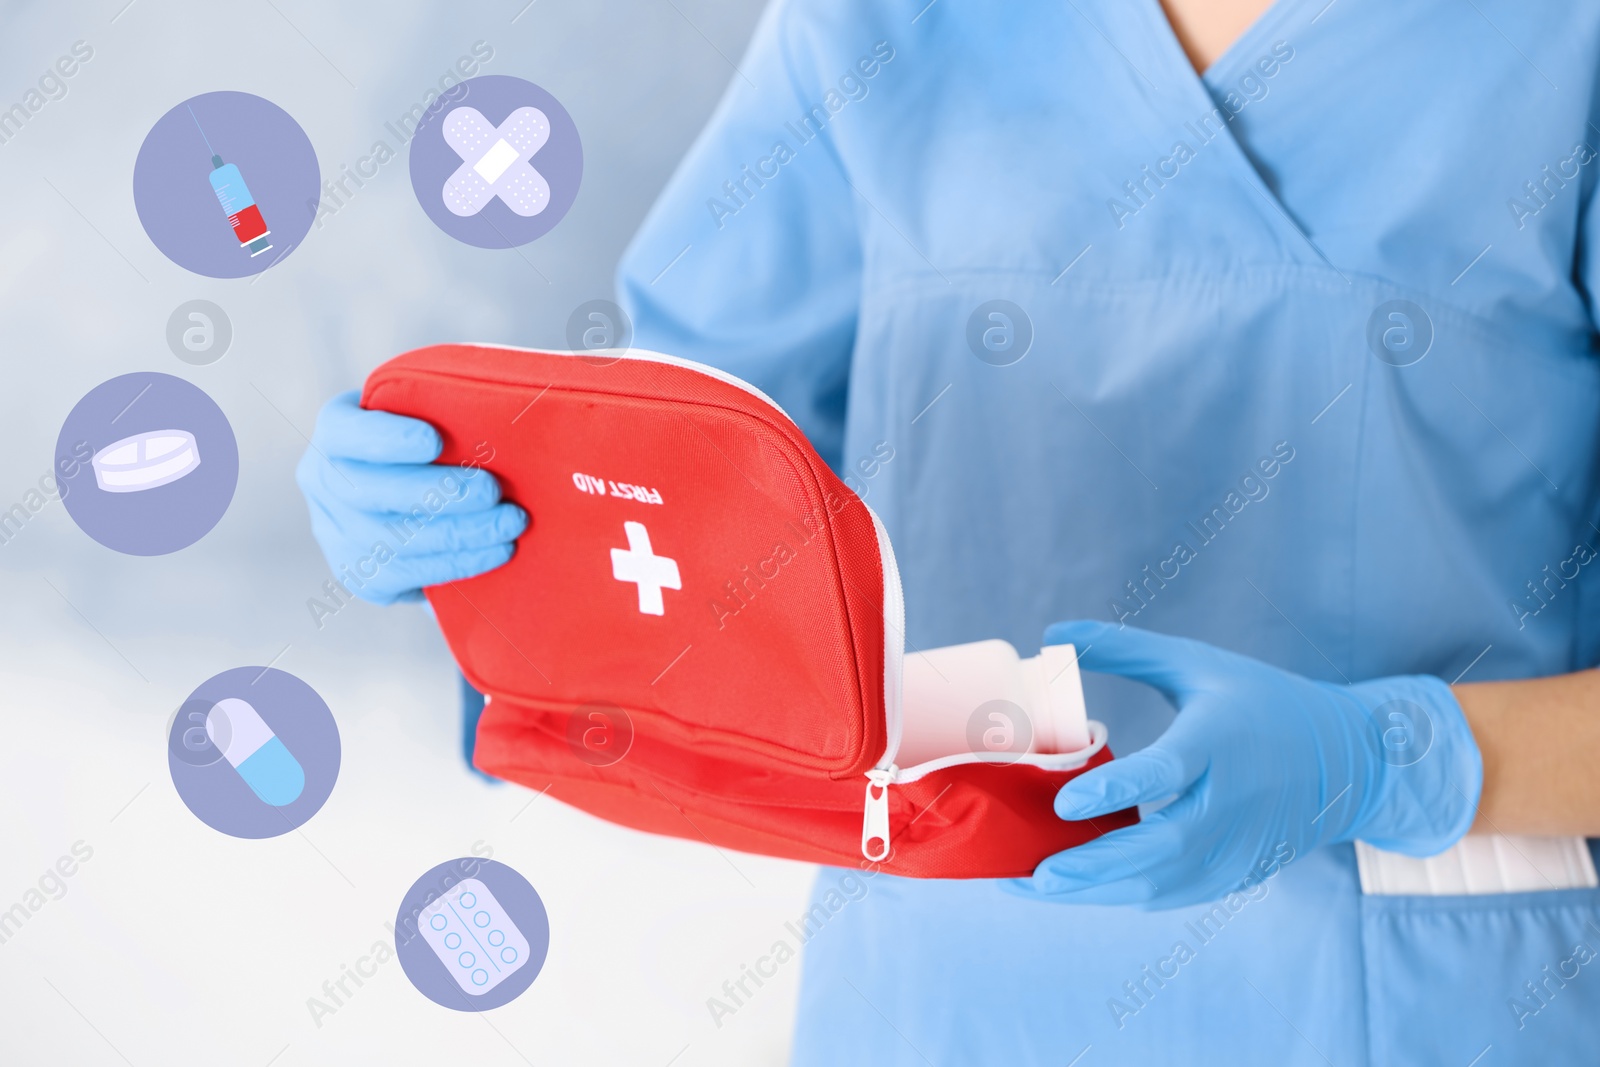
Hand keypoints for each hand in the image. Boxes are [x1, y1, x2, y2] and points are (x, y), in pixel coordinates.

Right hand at [294, 390, 526, 604]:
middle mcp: (322, 482)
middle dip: (437, 495)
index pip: (346, 432)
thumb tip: (490, 410)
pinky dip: (456, 565)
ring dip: (459, 536)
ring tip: (509, 526)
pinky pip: (404, 576)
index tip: (434, 440)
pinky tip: (494, 552)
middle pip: (369, 494)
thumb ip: (444, 405)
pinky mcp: (359, 575)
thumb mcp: (429, 407)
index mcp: (335, 430)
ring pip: (389, 543)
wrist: (418, 485)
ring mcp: (335, 533)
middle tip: (493, 491)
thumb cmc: (437, 431)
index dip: (386, 439)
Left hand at [1004, 620, 1481, 908]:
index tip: (1063, 803)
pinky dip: (1123, 894)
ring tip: (1032, 884)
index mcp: (1221, 741)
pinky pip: (1173, 894)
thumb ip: (1124, 649)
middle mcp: (1233, 802)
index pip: (1167, 772)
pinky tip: (1077, 887)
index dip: (1115, 790)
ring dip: (1096, 890)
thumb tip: (1051, 634)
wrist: (1349, 762)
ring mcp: (1239, 847)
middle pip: (1158, 847)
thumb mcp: (1196, 663)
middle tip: (1028, 873)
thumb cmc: (1260, 701)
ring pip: (1161, 883)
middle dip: (1090, 867)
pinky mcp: (1237, 875)